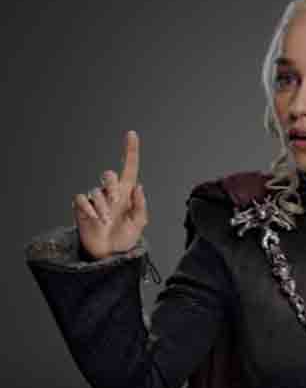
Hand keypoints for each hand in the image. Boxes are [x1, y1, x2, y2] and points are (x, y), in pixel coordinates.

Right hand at [72, 131, 148, 259]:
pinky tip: (96, 220)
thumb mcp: (139, 223)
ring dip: (103, 206)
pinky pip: (82, 199)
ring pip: (96, 191)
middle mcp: (111, 193)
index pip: (129, 167)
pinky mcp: (83, 208)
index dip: (130, 151)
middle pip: (108, 175)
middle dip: (112, 186)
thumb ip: (141, 205)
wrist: (110, 253)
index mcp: (128, 193)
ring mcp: (96, 200)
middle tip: (117, 201)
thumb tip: (139, 187)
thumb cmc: (126, 237)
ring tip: (107, 221)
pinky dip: (89, 209)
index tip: (131, 134)